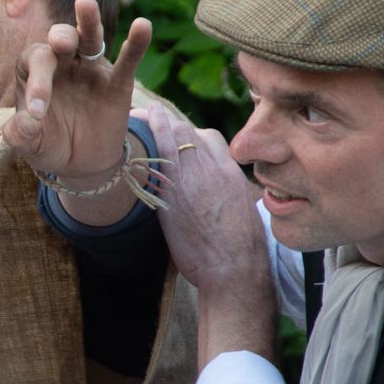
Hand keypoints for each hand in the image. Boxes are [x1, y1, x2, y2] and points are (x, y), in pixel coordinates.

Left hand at [2, 0, 152, 183]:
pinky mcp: (118, 82)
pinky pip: (128, 60)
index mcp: (35, 71)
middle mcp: (62, 62)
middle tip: (61, 42)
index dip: (36, 81)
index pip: (35, 63)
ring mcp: (91, 68)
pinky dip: (136, 43)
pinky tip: (143, 25)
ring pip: (89, 38)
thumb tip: (26, 122)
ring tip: (85, 5)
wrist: (80, 163)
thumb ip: (20, 134)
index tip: (37, 112)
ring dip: (88, 21)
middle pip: (60, 37)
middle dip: (60, 37)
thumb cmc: (49, 145)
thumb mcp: (30, 145)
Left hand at [145, 101, 267, 289]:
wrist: (236, 269)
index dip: (191, 132)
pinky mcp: (174, 192)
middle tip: (151, 116)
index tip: (178, 133)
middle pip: (189, 131)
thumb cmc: (243, 251)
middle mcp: (214, 169)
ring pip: (175, 135)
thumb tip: (230, 195)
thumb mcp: (244, 213)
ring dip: (155, 121)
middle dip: (168, 121)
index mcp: (232, 174)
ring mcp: (194, 178)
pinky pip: (160, 152)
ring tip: (139, 114)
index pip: (211, 138)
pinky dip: (149, 134)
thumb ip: (233, 194)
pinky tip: (138, 125)